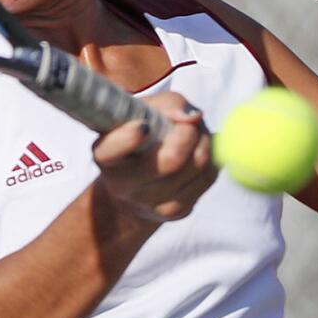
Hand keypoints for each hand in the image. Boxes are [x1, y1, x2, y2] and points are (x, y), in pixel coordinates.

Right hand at [93, 92, 216, 223]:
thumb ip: (167, 105)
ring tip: (195, 133)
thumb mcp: (143, 111)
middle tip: (189, 121)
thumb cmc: (140, 138)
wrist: (135, 187)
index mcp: (106, 157)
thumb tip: (193, 117)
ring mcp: (151, 203)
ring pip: (198, 166)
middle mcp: (123, 186)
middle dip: (189, 132)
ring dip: (205, 141)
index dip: (129, 137)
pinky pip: (208, 177)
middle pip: (172, 159)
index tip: (142, 126)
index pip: (112, 150)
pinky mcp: (177, 212)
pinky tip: (198, 150)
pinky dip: (211, 157)